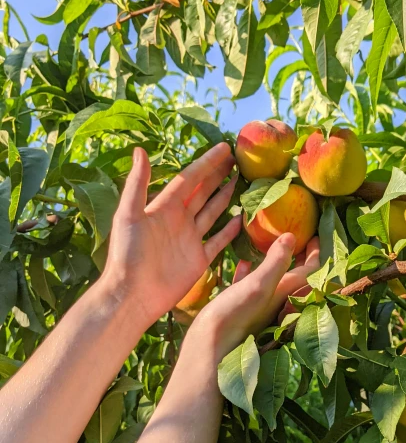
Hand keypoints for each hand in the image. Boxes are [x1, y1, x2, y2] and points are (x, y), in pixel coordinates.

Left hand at [101, 143, 240, 329]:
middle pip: (203, 191)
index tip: (225, 147)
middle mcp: (179, 219)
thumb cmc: (127, 254)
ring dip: (225, 196)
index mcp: (164, 206)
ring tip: (241, 181)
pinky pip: (218, 241)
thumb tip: (139, 150)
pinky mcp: (198, 259)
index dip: (207, 162)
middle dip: (218, 174)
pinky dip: (229, 230)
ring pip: (212, 212)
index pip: (189, 178)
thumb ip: (137, 184)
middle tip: (237, 159)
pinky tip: (241, 219)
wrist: (132, 294)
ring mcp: (189, 239)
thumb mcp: (128, 215)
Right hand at [192, 234, 319, 360]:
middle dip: (297, 255)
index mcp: (285, 292)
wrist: (208, 345)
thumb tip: (291, 236)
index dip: (314, 252)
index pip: (310, 270)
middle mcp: (276, 299)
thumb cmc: (235, 314)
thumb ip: (276, 261)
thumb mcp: (258, 284)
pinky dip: (250, 271)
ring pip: (272, 279)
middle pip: (294, 274)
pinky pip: (249, 285)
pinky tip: (244, 262)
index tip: (314, 235)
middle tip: (297, 237)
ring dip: (274, 262)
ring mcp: (258, 305)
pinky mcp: (240, 307)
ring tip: (272, 244)